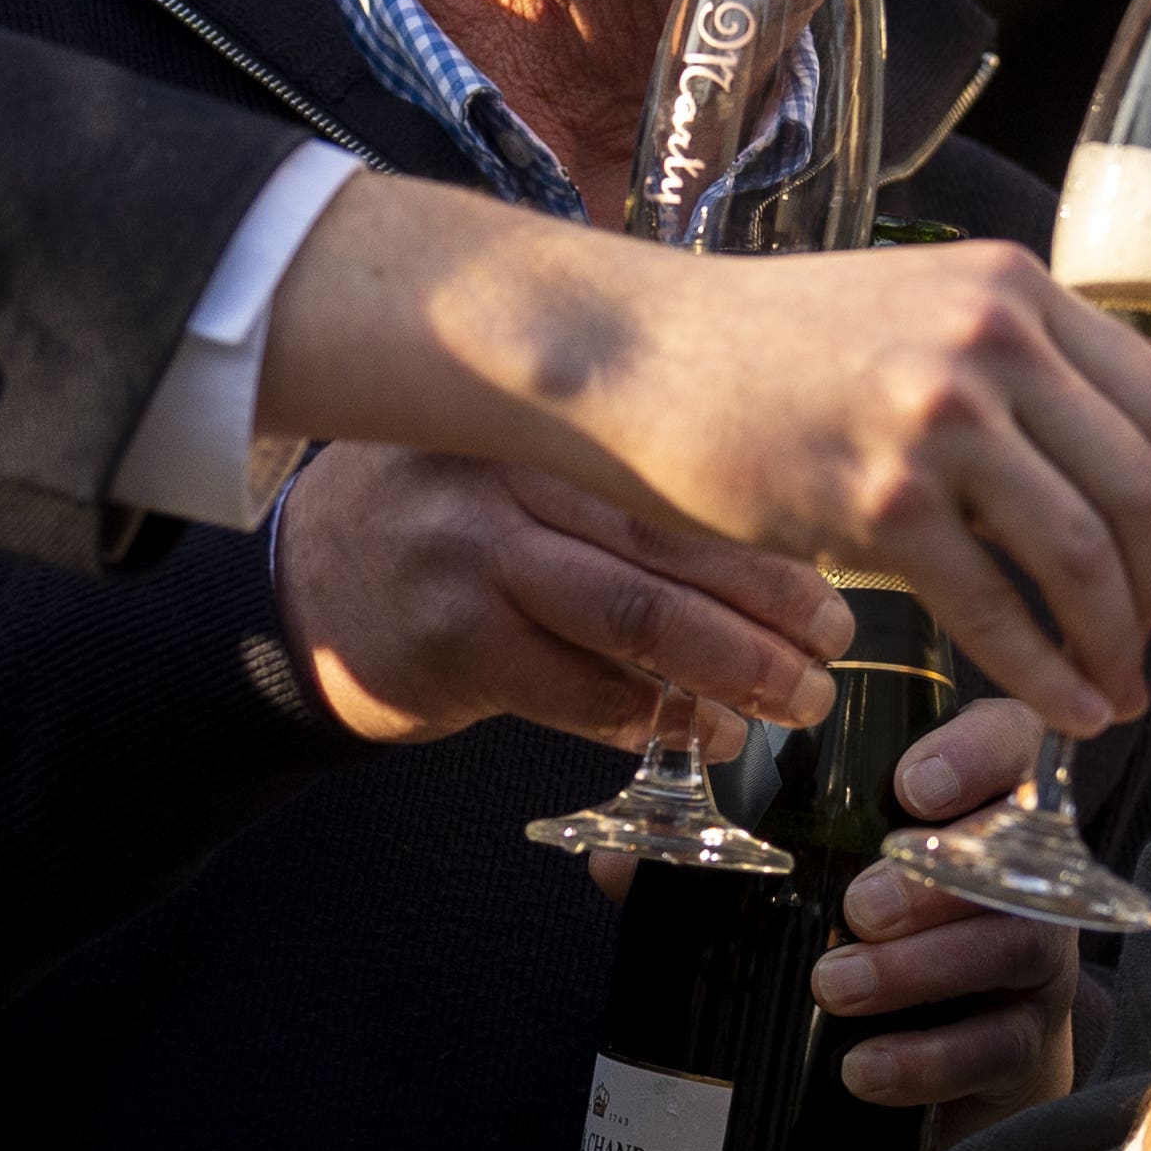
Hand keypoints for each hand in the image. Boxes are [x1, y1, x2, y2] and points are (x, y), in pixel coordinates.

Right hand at [264, 187, 1150, 735]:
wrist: (628, 353)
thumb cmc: (764, 348)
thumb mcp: (913, 311)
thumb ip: (1007, 362)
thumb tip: (1089, 460)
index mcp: (1016, 288)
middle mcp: (994, 339)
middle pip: (1141, 486)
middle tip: (1142, 641)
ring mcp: (940, 417)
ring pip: (1084, 553)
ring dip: (1114, 640)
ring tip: (1113, 691)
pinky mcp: (881, 500)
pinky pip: (997, 608)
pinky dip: (1046, 674)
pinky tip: (1066, 713)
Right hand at [272, 442, 838, 750]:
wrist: (302, 593)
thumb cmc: (448, 522)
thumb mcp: (520, 458)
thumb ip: (627, 472)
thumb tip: (793, 518)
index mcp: (540, 418)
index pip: (689, 473)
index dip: (778, 528)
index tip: (849, 568)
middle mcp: (504, 475)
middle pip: (676, 544)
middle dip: (776, 606)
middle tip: (836, 647)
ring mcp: (472, 560)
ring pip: (641, 620)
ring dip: (737, 670)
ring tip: (799, 700)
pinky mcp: (453, 647)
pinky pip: (584, 691)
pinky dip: (660, 719)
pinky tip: (709, 732)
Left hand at [585, 702, 1073, 1116]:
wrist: (948, 1060)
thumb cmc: (870, 940)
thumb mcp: (805, 889)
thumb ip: (722, 867)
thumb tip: (618, 860)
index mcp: (978, 808)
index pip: (1012, 746)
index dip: (976, 753)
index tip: (910, 787)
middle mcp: (1025, 875)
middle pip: (1013, 853)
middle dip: (934, 878)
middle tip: (856, 908)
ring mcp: (1039, 958)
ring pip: (1013, 946)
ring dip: (921, 968)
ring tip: (834, 987)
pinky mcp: (1029, 1043)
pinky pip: (998, 1046)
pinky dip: (927, 1059)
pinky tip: (862, 1069)